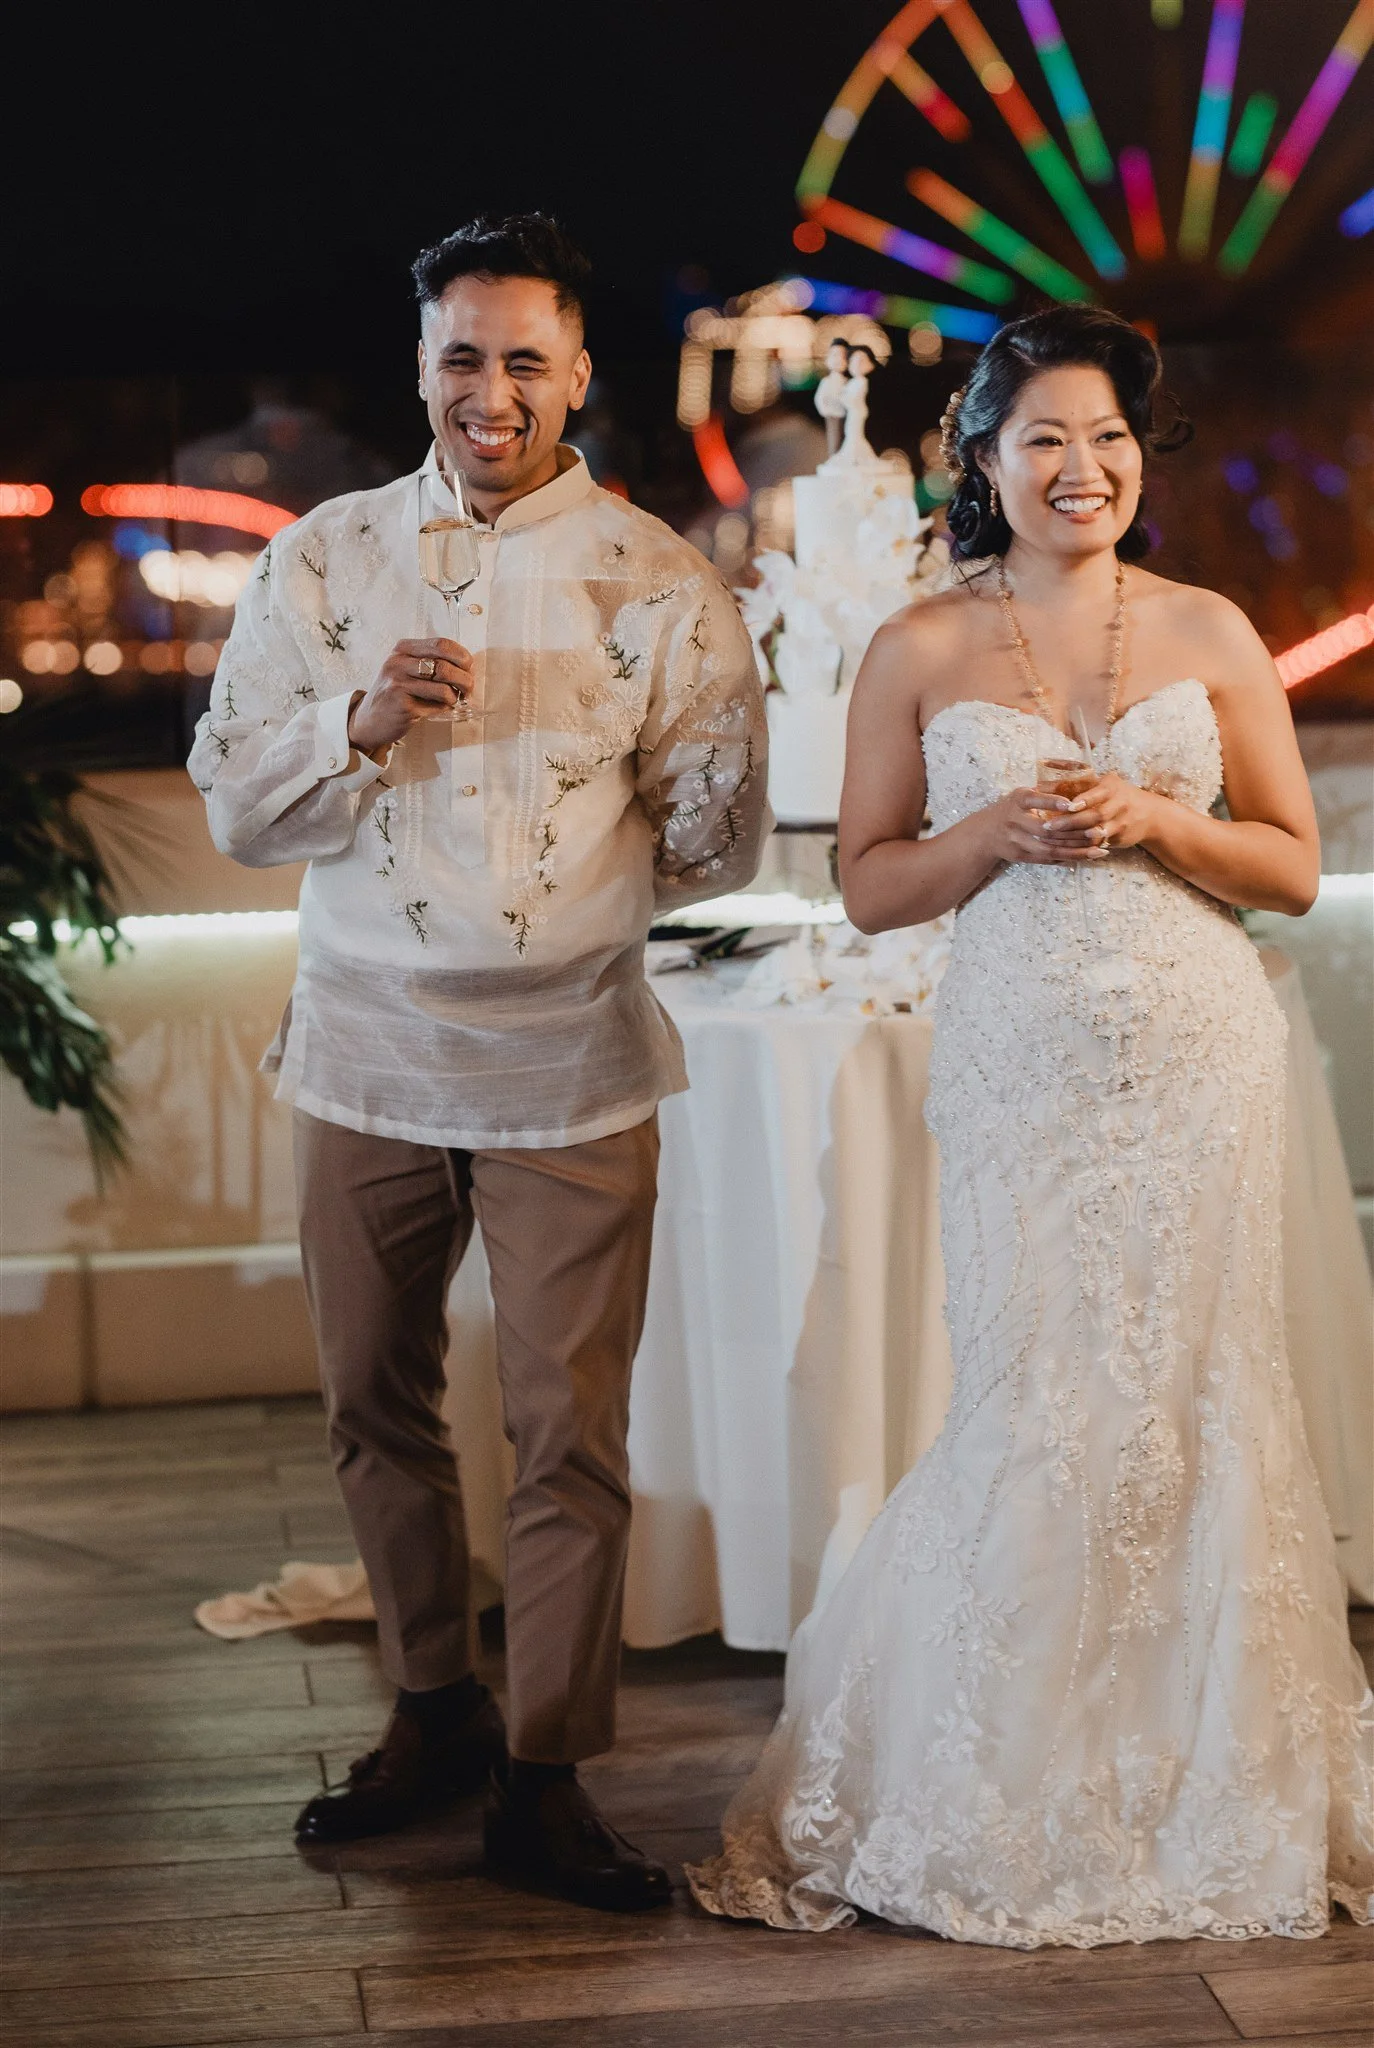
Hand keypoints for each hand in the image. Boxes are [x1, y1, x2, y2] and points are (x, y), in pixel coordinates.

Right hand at [347, 639, 473, 754]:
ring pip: (443, 688)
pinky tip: (439, 708)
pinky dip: (444, 708)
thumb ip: (431, 661)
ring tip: (454, 700)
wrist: (370, 719)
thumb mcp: (407, 668)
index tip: (469, 668)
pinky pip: (436, 706)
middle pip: (445, 666)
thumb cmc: (396, 693)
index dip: (462, 656)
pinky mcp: (402, 705)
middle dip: (464, 679)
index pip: (442, 644)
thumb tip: (468, 665)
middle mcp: (398, 663)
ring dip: (456, 696)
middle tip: (468, 689)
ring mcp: (398, 684)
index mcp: (403, 649)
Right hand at [982, 787, 1112, 865]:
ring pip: (1049, 849)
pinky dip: (1066, 859)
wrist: (984, 833)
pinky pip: (1046, 859)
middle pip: (1046, 830)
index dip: (1052, 802)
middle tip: (1098, 831)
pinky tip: (1085, 858)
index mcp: (1017, 801)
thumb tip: (1076, 786)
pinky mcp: (1019, 856)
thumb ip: (1043, 793)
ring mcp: (1016, 841)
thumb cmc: (1011, 809)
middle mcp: (1014, 821)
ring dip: (1076, 851)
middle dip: (1074, 833)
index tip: (1072, 804)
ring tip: (1098, 851)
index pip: (1034, 800)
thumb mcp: (1020, 795)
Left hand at [1060, 772, 1168, 852]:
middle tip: (1050, 826)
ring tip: (1055, 839)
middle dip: (1071, 822)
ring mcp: (1121, 824)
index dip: (1083, 801)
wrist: (1151, 815)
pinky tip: (1066, 849)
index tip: (1067, 806)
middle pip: (1095, 815)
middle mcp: (1119, 805)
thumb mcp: (1108, 784)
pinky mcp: (1119, 839)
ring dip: (1074, 837)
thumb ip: (1082, 783)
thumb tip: (1043, 781)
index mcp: (1113, 788)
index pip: (1098, 794)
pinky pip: (1098, 845)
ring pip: (1096, 833)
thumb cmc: (1119, 795)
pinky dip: (1082, 847)